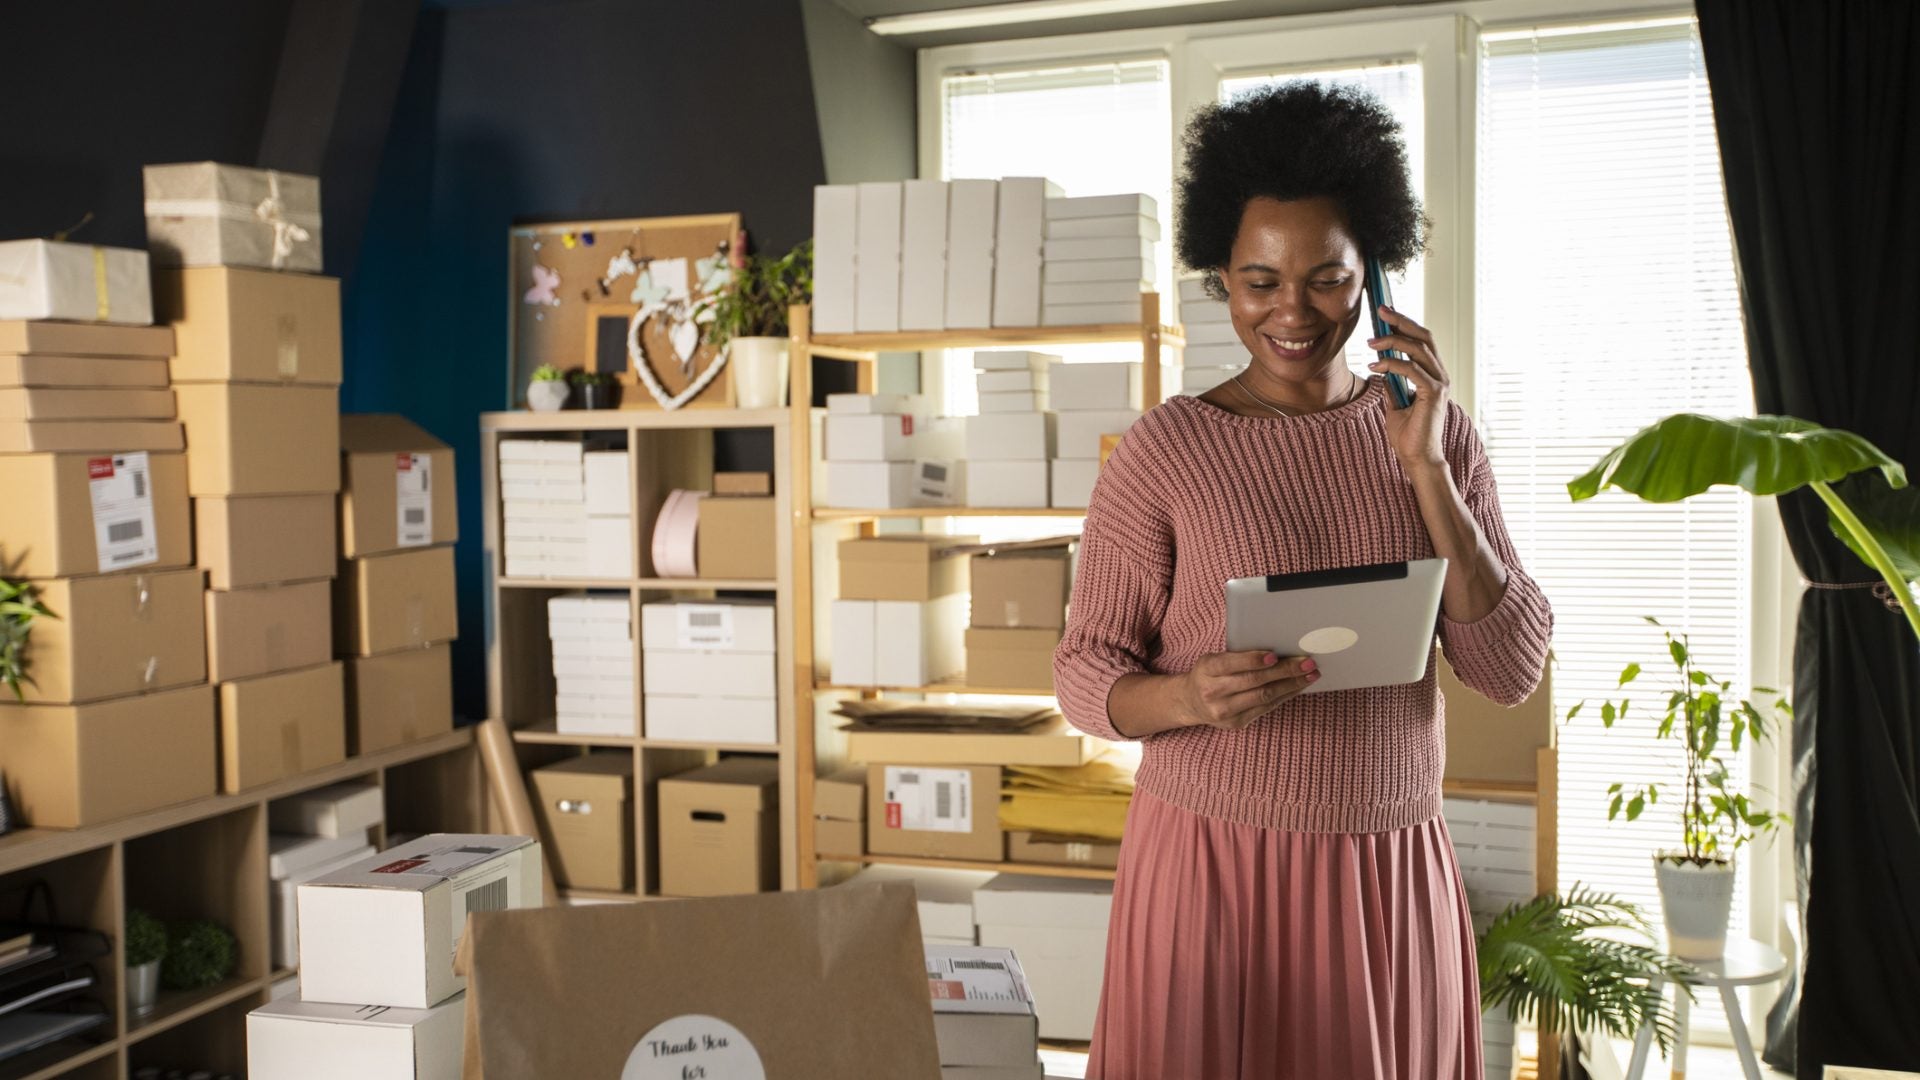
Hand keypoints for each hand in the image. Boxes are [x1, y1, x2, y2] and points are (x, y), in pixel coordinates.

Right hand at [1175, 650, 1318, 730]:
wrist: (1191, 702)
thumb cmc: (1209, 673)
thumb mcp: (1214, 659)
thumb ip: (1237, 656)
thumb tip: (1277, 650)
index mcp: (1207, 670)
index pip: (1231, 664)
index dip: (1253, 660)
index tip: (1275, 656)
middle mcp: (1213, 692)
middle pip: (1254, 681)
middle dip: (1284, 671)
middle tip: (1307, 662)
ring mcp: (1224, 711)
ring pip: (1264, 696)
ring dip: (1291, 685)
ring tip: (1310, 675)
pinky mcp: (1236, 723)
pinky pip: (1266, 708)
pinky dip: (1285, 696)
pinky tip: (1297, 687)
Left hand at [1367, 305, 1449, 470]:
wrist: (1416, 458)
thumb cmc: (1408, 434)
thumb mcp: (1394, 404)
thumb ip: (1392, 385)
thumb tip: (1382, 369)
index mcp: (1432, 374)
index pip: (1421, 340)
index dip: (1405, 324)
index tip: (1385, 313)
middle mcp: (1439, 375)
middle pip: (1423, 337)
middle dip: (1401, 321)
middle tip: (1381, 312)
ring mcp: (1439, 383)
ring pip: (1418, 349)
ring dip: (1392, 341)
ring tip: (1371, 343)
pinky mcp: (1434, 393)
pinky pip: (1411, 370)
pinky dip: (1392, 364)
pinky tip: (1375, 366)